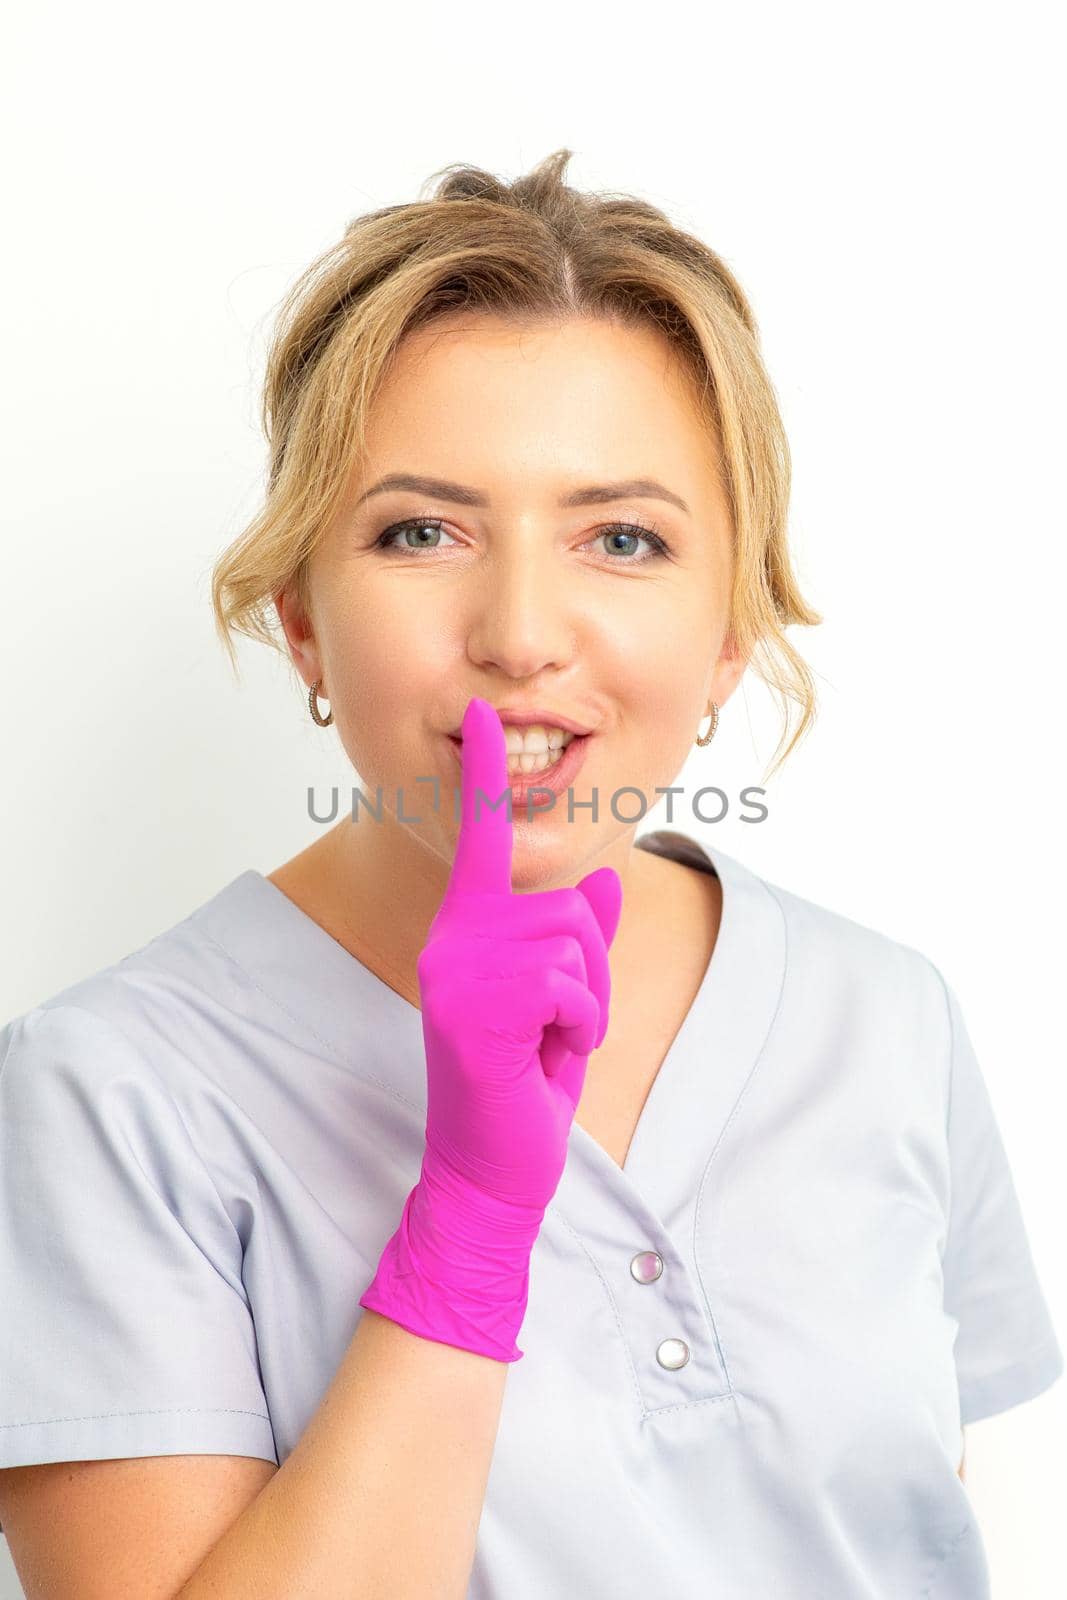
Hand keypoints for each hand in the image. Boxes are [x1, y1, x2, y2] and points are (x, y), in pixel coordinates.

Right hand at [359, 695, 622, 1360]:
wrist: (492, 1162)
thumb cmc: (525, 1077)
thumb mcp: (562, 999)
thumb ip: (578, 940)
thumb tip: (599, 881)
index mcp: (466, 927)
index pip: (483, 837)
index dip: (487, 773)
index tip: (480, 711)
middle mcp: (453, 937)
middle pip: (566, 901)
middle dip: (589, 967)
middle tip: (558, 1024)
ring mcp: (458, 973)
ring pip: (573, 940)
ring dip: (585, 1002)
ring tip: (546, 1042)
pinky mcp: (475, 1011)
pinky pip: (570, 986)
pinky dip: (579, 1028)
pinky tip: (542, 1060)